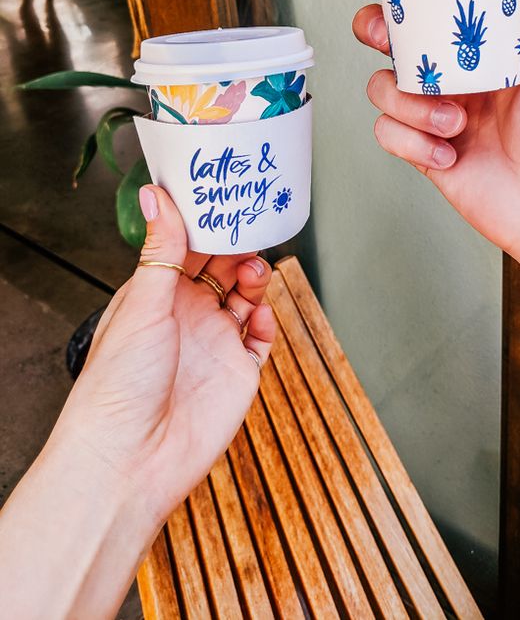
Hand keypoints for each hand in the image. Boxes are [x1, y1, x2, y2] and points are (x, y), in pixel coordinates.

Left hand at [53, 185, 275, 527]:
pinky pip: (261, 338)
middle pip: (224, 268)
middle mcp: (187, 315)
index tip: (227, 200)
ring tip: (254, 272)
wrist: (133, 458)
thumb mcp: (142, 304)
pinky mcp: (238, 372)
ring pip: (246, 297)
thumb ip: (161, 250)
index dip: (210, 226)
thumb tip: (155, 195)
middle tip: (254, 227)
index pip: (189, 248)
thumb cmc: (118, 384)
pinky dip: (266, 321)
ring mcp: (214, 343)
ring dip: (255, 279)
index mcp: (157, 295)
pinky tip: (258, 315)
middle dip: (241, 247)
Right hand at [352, 0, 519, 261]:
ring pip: (381, 84)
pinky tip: (447, 149)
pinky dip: (413, 142)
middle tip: (383, 31)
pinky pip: (387, 134)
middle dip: (375, 28)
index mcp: (483, 38)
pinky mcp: (423, 149)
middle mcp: (456, 69)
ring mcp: (436, 110)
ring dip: (410, 100)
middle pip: (388, 34)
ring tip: (453, 117)